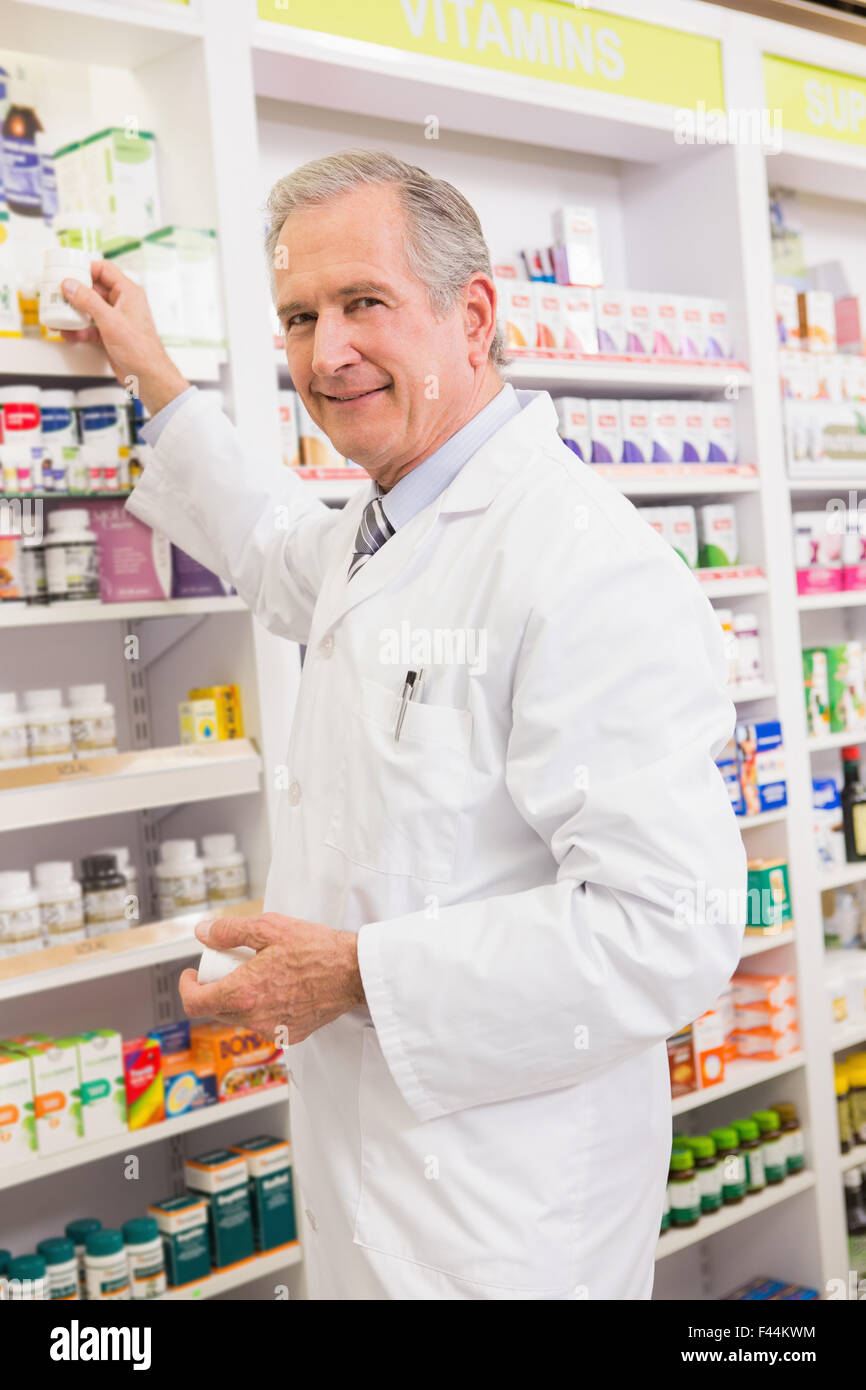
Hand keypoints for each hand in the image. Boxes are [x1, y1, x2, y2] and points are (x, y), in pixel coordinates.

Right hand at [59, 259, 189, 414]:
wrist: (148, 377)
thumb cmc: (141, 350)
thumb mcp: (110, 320)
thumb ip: (88, 301)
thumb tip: (71, 285)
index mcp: (128, 293)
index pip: (104, 270)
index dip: (86, 269)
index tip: (69, 272)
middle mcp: (123, 304)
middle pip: (94, 289)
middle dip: (76, 291)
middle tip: (59, 292)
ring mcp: (116, 319)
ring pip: (90, 309)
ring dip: (74, 311)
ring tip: (58, 312)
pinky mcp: (110, 335)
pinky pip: (90, 327)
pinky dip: (79, 329)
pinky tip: (67, 332)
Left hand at [178, 912, 365, 1043]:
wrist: (354, 972)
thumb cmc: (317, 949)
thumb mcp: (269, 927)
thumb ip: (230, 930)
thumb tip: (203, 933)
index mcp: (244, 993)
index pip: (195, 1003)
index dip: (187, 988)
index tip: (192, 975)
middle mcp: (255, 1018)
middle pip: (216, 1011)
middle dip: (214, 989)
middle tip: (229, 967)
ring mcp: (273, 1029)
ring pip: (240, 1019)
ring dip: (239, 1000)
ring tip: (257, 975)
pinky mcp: (291, 1034)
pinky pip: (264, 1024)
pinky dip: (262, 1008)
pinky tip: (278, 989)